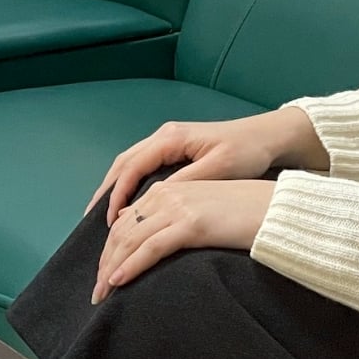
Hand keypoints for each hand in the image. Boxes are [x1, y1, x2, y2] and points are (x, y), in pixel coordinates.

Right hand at [89, 106, 326, 225]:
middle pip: (123, 164)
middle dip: (105, 192)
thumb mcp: (217, 169)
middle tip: (90, 221)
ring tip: (100, 216)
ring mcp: (167, 142)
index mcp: (170, 139)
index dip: (117, 195)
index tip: (109, 222)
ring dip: (113, 189)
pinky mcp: (175, 150)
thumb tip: (152, 201)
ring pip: (129, 165)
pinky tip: (125, 204)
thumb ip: (185, 184)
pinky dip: (127, 185)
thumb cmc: (247, 152)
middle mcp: (163, 137)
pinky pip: (141, 167)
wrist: (269, 137)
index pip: (132, 168)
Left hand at [93, 179, 275, 303]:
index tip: (104, 273)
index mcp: (168, 190)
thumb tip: (151, 239)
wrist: (278, 209)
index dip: (111, 248)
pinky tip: (118, 281)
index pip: (126, 221)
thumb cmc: (246, 214)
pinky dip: (130, 266)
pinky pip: (151, 248)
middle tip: (97, 291)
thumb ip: (176, 219)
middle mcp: (167, 195)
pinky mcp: (192, 224)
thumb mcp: (204, 211)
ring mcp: (178, 208)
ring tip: (101, 293)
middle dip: (105, 262)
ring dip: (111, 269)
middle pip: (123, 231)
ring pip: (131, 240)